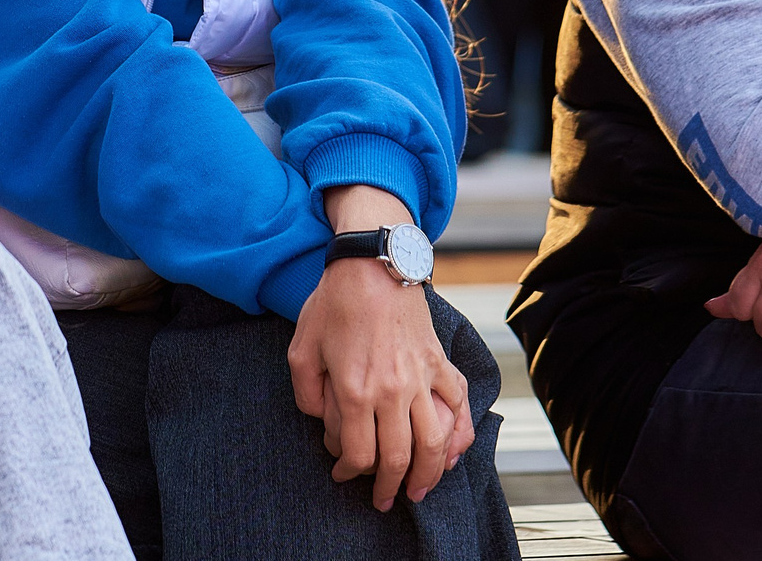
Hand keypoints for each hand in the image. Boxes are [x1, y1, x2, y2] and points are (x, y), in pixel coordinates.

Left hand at [286, 186, 472, 512]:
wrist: (373, 262)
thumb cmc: (334, 302)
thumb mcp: (301, 348)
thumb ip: (307, 393)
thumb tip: (322, 421)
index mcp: (356, 390)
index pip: (359, 453)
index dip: (349, 472)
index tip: (343, 475)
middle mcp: (392, 390)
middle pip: (399, 457)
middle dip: (390, 488)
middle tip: (384, 500)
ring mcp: (421, 377)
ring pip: (434, 442)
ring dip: (428, 474)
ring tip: (419, 490)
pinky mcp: (440, 362)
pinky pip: (459, 405)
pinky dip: (461, 434)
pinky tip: (453, 453)